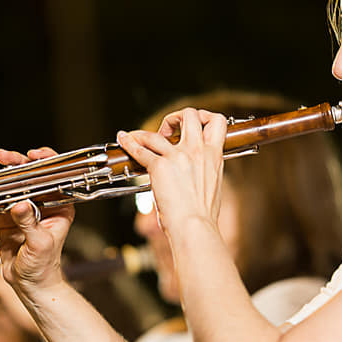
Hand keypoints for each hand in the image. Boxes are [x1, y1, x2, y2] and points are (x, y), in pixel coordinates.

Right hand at [0, 148, 74, 298]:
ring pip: (10, 183)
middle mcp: (42, 203)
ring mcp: (23, 208)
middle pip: (30, 175)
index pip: (55, 176)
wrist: (29, 284)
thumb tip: (20, 205)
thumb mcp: (40, 244)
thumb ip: (30, 224)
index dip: (46, 161)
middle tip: (3, 158)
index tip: (34, 156)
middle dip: (16, 163)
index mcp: (60, 205)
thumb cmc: (44, 266)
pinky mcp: (5, 216)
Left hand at [116, 108, 226, 237]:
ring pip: (158, 132)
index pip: (217, 122)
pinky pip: (140, 149)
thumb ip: (206, 172)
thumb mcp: (213, 186)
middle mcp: (197, 151)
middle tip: (169, 130)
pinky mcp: (159, 166)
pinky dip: (129, 142)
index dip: (205, 116)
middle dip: (177, 117)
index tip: (195, 124)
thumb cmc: (203, 215)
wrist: (195, 227)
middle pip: (189, 114)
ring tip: (138, 136)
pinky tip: (123, 139)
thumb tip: (196, 173)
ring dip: (145, 133)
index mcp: (214, 155)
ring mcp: (178, 157)